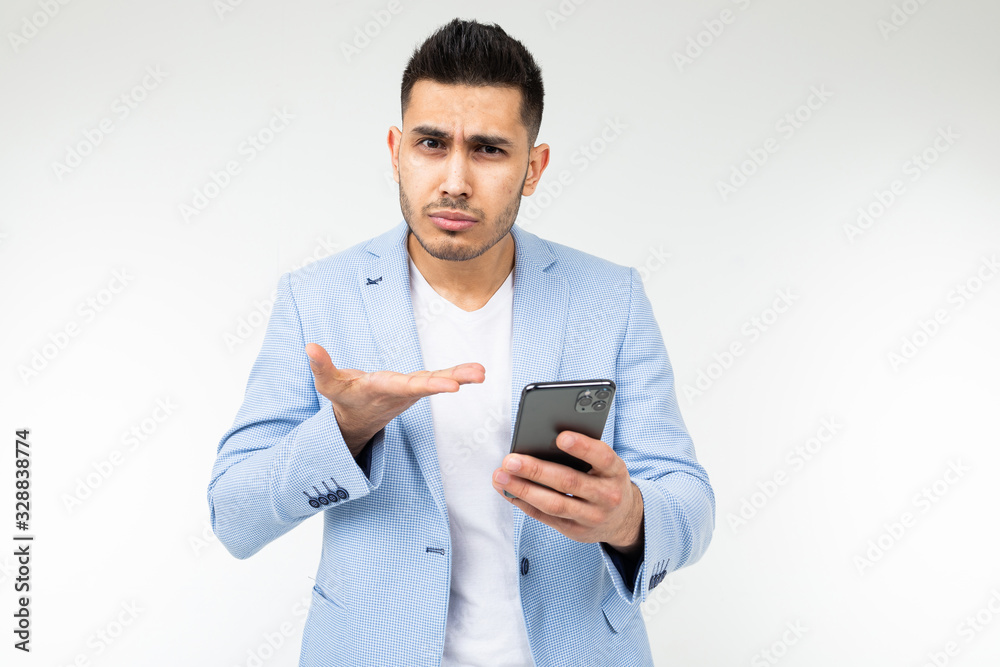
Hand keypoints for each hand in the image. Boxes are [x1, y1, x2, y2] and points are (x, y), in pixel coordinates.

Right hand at [305, 343, 484, 456]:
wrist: (357, 421)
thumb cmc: (345, 400)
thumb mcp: (328, 385)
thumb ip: (321, 367)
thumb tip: (310, 347)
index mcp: (382, 390)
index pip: (408, 386)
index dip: (431, 386)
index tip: (453, 387)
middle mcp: (401, 391)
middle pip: (430, 384)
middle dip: (454, 379)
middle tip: (479, 374)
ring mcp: (411, 390)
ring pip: (438, 381)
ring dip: (461, 376)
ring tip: (482, 371)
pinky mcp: (417, 386)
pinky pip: (440, 379)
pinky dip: (458, 375)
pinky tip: (476, 371)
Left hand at [491, 430, 643, 555]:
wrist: (623, 518)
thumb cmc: (606, 479)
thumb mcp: (606, 464)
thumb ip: (584, 453)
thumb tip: (542, 440)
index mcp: (615, 471)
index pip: (602, 457)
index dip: (582, 447)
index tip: (560, 437)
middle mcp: (606, 496)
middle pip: (569, 482)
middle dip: (536, 470)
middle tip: (510, 460)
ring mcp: (591, 517)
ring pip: (554, 504)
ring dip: (523, 489)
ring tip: (500, 477)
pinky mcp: (575, 531)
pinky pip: (545, 517)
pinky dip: (523, 503)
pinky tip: (507, 491)